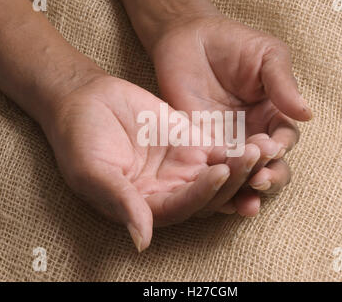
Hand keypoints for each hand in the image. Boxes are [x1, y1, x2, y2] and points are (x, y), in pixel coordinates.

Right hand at [41, 75, 261, 250]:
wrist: (85, 100)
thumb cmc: (79, 138)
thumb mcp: (93, 171)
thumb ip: (120, 202)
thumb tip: (142, 241)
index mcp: (145, 205)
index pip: (181, 208)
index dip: (202, 194)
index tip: (218, 172)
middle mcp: (169, 191)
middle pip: (209, 196)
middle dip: (232, 180)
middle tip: (251, 157)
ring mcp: (182, 167)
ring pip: (220, 175)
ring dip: (242, 166)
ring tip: (261, 148)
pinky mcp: (191, 144)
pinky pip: (220, 150)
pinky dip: (238, 148)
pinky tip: (256, 139)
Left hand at [151, 15, 312, 213]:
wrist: (189, 38)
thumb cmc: (233, 43)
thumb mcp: (267, 56)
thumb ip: (283, 84)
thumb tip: (308, 114)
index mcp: (273, 115)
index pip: (285, 140)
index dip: (281, 148)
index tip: (272, 149)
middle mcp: (252, 134)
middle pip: (269, 167)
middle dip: (269, 178)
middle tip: (259, 181)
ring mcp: (226, 143)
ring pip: (242, 176)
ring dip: (246, 192)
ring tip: (246, 203)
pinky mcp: (199, 147)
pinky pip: (211, 171)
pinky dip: (217, 186)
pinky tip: (218, 197)